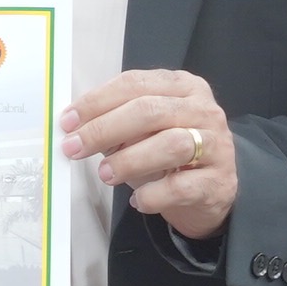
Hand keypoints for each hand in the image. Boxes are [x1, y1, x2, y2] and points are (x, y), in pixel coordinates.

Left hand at [65, 69, 235, 239]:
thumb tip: (76, 128)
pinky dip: (153, 195)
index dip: (97, 102)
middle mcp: (202, 110)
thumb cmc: (172, 155)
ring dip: (129, 160)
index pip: (135, 84)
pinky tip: (138, 201)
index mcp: (182, 87)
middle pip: (149, 111)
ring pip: (170, 144)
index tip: (69, 121)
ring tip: (105, 174)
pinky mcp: (218, 181)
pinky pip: (180, 186)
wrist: (214, 190)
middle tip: (75, 148)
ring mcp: (215, 145)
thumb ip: (117, 122)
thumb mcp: (146, 130)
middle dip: (104, 129)